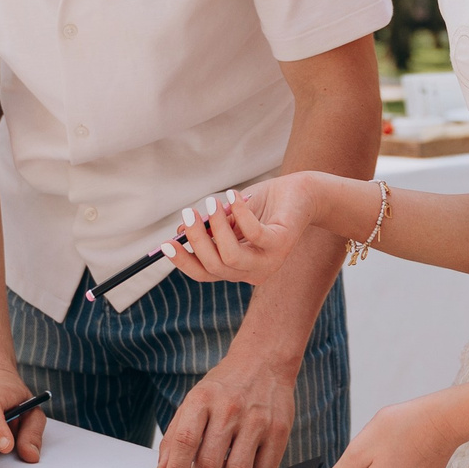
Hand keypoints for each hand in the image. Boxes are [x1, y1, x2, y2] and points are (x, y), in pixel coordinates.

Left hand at [153, 351, 296, 467]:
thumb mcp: (193, 402)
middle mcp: (229, 408)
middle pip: (210, 464)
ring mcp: (257, 420)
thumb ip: (174, 439)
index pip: (184, 442)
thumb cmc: (224, 387)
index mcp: (202, 399)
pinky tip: (246, 466)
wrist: (263, 361)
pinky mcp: (279, 431)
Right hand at [162, 177, 320, 288]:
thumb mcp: (230, 216)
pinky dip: (239, 212)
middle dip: (196, 239)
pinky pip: (253, 233)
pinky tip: (234, 195)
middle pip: (214, 266)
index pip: (206, 273)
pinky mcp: (281, 244)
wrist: (302, 194)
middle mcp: (254, 272)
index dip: (184, 261)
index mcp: (239, 268)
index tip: (166, 244)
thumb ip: (210, 225)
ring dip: (215, 227)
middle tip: (187, 212)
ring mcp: (269, 261)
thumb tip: (180, 229)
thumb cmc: (264, 205)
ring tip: (211, 202)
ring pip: (230, 256)